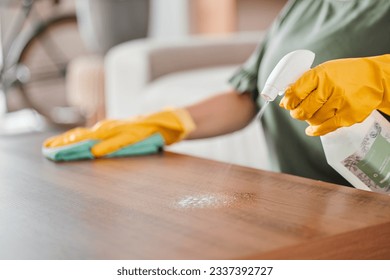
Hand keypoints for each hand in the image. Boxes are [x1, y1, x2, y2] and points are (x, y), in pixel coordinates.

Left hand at [43, 108, 195, 156]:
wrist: (188, 121)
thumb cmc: (167, 129)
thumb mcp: (146, 135)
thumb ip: (130, 139)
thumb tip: (115, 147)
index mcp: (125, 126)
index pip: (97, 131)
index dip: (77, 137)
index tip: (59, 144)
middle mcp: (127, 124)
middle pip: (96, 131)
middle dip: (73, 139)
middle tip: (52, 147)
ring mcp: (135, 127)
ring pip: (106, 134)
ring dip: (85, 142)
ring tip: (66, 148)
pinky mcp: (145, 131)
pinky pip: (126, 140)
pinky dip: (111, 146)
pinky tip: (97, 152)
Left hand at [280, 55, 389, 135]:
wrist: (377, 78)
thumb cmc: (348, 74)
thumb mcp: (326, 70)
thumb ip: (306, 82)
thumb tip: (287, 97)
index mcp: (321, 74)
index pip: (295, 92)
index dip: (288, 102)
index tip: (287, 104)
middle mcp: (330, 87)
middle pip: (302, 110)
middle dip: (296, 113)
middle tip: (297, 112)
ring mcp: (340, 102)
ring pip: (313, 120)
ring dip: (309, 120)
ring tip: (312, 114)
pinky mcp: (349, 115)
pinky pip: (326, 127)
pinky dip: (316, 130)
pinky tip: (312, 129)